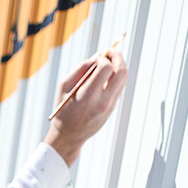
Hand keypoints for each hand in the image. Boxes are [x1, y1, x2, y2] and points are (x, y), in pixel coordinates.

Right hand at [43, 50, 127, 165]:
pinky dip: (115, 77)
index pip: (106, 68)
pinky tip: (106, 75)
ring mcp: (110, 106)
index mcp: (87, 95)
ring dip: (119, 66)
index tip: (97, 58)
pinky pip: (119, 87)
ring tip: (108, 62)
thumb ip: (80, 69)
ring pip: (123, 79)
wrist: (69, 135)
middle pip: (122, 72)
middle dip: (118, 58)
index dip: (103, 58)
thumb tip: (97, 56)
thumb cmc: (64, 108)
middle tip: (111, 52)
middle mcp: (102, 101)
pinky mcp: (112, 108)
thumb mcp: (65, 86)